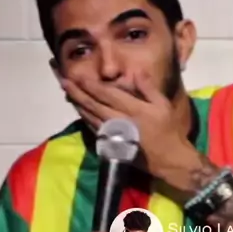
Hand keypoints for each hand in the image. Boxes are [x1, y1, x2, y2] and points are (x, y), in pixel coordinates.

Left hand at [61, 70, 196, 181]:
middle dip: (77, 92)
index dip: (90, 85)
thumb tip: (136, 72)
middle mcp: (120, 121)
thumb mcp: (163, 105)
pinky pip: (94, 128)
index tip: (78, 75)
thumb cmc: (169, 130)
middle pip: (93, 104)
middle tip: (63, 81)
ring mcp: (113, 134)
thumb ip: (148, 88)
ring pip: (90, 117)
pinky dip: (84, 118)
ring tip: (67, 93)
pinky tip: (79, 110)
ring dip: (77, 104)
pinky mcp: (112, 144)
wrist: (169, 160)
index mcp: (133, 109)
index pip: (107, 94)